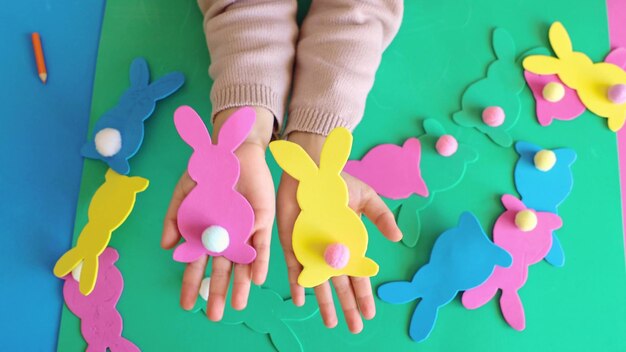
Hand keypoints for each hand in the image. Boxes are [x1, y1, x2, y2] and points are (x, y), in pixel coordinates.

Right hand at [161, 107, 275, 320]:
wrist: (231, 149)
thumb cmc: (206, 171)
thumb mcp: (183, 193)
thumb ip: (173, 218)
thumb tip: (165, 247)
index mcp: (205, 234)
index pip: (197, 265)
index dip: (192, 284)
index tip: (186, 305)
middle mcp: (226, 237)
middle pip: (222, 270)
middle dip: (217, 293)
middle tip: (214, 315)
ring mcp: (244, 231)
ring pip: (243, 263)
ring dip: (240, 285)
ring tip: (237, 306)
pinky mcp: (261, 221)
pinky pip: (261, 246)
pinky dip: (258, 262)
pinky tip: (256, 279)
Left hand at [276, 132, 401, 333]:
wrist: (313, 169)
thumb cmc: (339, 183)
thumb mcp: (366, 198)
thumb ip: (381, 217)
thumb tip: (398, 237)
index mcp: (349, 244)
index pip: (358, 274)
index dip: (364, 294)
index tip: (370, 312)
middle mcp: (331, 251)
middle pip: (340, 284)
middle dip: (348, 306)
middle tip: (354, 328)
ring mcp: (312, 249)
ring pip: (319, 282)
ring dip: (325, 302)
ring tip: (331, 323)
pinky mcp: (293, 243)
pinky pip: (295, 267)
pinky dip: (298, 283)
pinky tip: (301, 299)